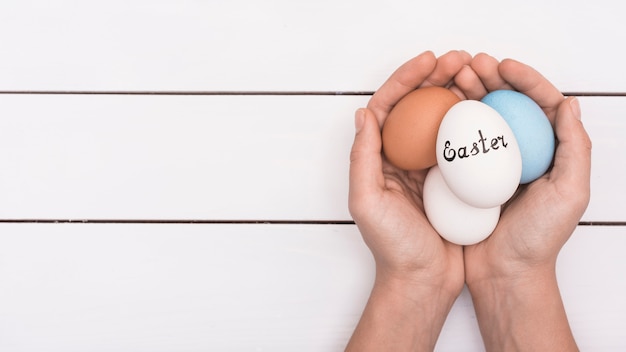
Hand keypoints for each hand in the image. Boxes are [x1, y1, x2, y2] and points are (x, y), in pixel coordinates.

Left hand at [346, 50, 470, 350]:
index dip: (405, 79)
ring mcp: (426, 168)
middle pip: (416, 106)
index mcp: (378, 159)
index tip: (428, 61)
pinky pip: (461, 143)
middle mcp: (400, 158)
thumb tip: (363, 113)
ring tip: (474, 73)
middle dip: (434, 78)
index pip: (389, 108)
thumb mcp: (367, 201)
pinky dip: (471, 122)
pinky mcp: (450, 180)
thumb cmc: (393, 247)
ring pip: (440, 120)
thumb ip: (363, 157)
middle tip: (458, 59)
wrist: (423, 281)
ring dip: (455, 93)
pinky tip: (487, 107)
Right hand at [457, 53, 590, 350]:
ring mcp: (490, 163)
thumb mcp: (570, 193)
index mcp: (548, 152)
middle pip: (505, 104)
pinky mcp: (466, 175)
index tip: (502, 65)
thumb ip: (575, 148)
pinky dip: (447, 121)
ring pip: (479, 117)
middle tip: (470, 64)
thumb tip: (567, 103)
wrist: (504, 274)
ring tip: (451, 76)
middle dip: (489, 78)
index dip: (523, 78)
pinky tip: (436, 109)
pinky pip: (457, 141)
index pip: (539, 103)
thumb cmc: (538, 238)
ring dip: (467, 92)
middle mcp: (519, 153)